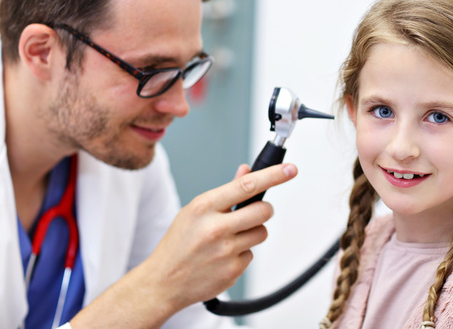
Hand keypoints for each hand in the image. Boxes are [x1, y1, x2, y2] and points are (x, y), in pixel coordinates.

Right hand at [148, 162, 297, 307]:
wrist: (162, 282)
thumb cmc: (179, 243)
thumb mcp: (195, 211)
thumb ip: (226, 191)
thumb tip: (247, 170)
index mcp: (204, 207)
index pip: (247, 185)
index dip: (273, 175)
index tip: (290, 169)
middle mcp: (215, 228)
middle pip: (263, 211)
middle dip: (263, 210)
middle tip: (253, 213)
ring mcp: (225, 251)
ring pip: (261, 233)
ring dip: (253, 233)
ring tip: (229, 238)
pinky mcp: (233, 270)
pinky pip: (252, 254)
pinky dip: (242, 254)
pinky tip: (223, 257)